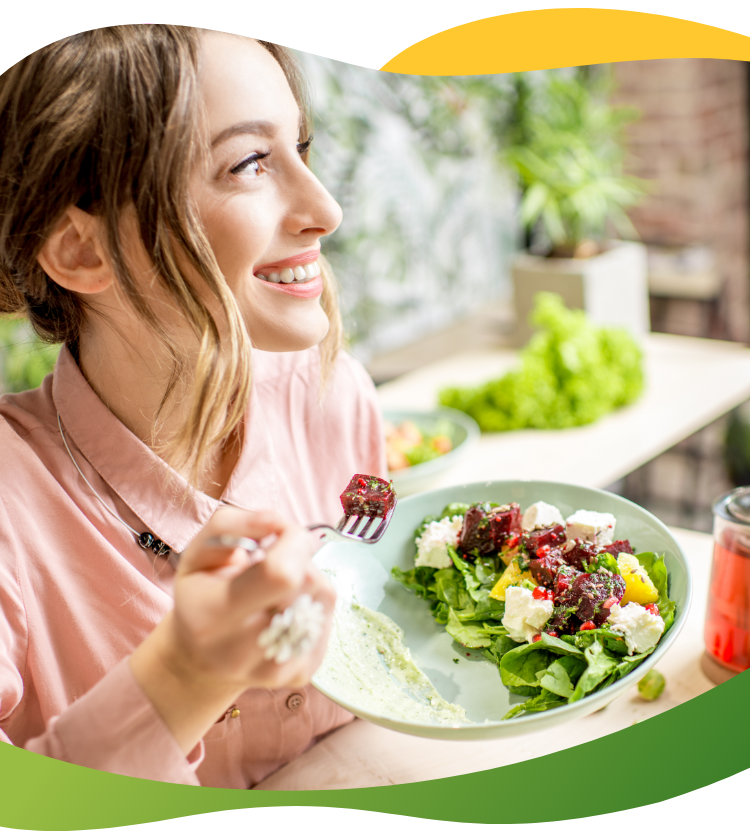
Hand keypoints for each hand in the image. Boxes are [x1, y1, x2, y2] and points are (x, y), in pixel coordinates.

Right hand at [129, 507, 334, 753]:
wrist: (200, 659)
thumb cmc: (201, 594)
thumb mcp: (198, 551)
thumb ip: (232, 525)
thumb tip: (279, 521)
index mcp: (212, 617)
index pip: (280, 574)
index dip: (292, 541)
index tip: (279, 533)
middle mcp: (242, 651)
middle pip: (308, 582)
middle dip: (299, 556)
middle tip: (275, 559)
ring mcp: (276, 670)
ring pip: (324, 596)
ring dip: (308, 577)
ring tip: (277, 586)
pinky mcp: (302, 674)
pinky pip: (328, 616)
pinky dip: (314, 601)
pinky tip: (287, 606)